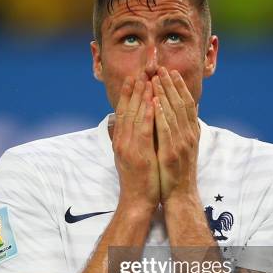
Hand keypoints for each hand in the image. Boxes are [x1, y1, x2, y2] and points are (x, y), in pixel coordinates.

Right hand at [112, 74, 159, 212]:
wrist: (137, 201)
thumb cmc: (139, 179)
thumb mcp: (132, 156)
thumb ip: (132, 139)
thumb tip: (135, 125)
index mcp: (121, 141)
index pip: (123, 112)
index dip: (127, 94)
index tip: (133, 77)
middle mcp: (122, 141)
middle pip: (127, 110)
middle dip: (134, 89)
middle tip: (140, 71)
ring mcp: (129, 148)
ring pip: (134, 116)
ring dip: (140, 96)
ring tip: (147, 79)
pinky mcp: (139, 155)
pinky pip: (143, 130)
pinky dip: (147, 114)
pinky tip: (152, 101)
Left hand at [152, 67, 199, 203]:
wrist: (179, 195)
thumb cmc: (177, 172)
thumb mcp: (182, 147)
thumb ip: (182, 129)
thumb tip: (181, 111)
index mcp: (191, 133)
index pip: (187, 104)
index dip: (180, 87)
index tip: (171, 72)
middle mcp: (188, 135)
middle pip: (181, 104)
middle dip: (171, 85)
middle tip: (162, 68)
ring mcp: (181, 144)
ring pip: (173, 113)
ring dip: (165, 94)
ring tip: (156, 78)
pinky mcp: (171, 153)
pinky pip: (165, 129)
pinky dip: (161, 114)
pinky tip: (154, 102)